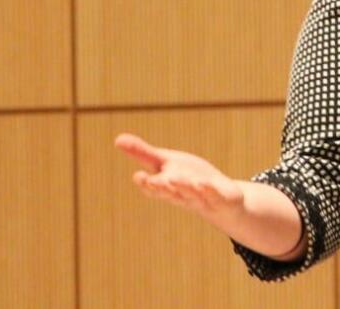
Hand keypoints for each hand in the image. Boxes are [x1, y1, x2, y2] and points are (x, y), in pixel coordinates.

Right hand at [115, 132, 245, 230]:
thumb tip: (117, 139)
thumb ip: (143, 153)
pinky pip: (215, 195)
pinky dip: (210, 190)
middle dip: (161, 187)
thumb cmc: (189, 179)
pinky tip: (205, 184)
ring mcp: (202, 198)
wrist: (222, 201)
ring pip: (191, 194)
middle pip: (170, 192)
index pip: (154, 187)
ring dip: (184, 187)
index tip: (138, 176)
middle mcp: (182, 194)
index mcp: (168, 186)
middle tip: (152, 181)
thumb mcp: (167, 163)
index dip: (146, 183)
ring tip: (175, 179)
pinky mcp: (221, 198)